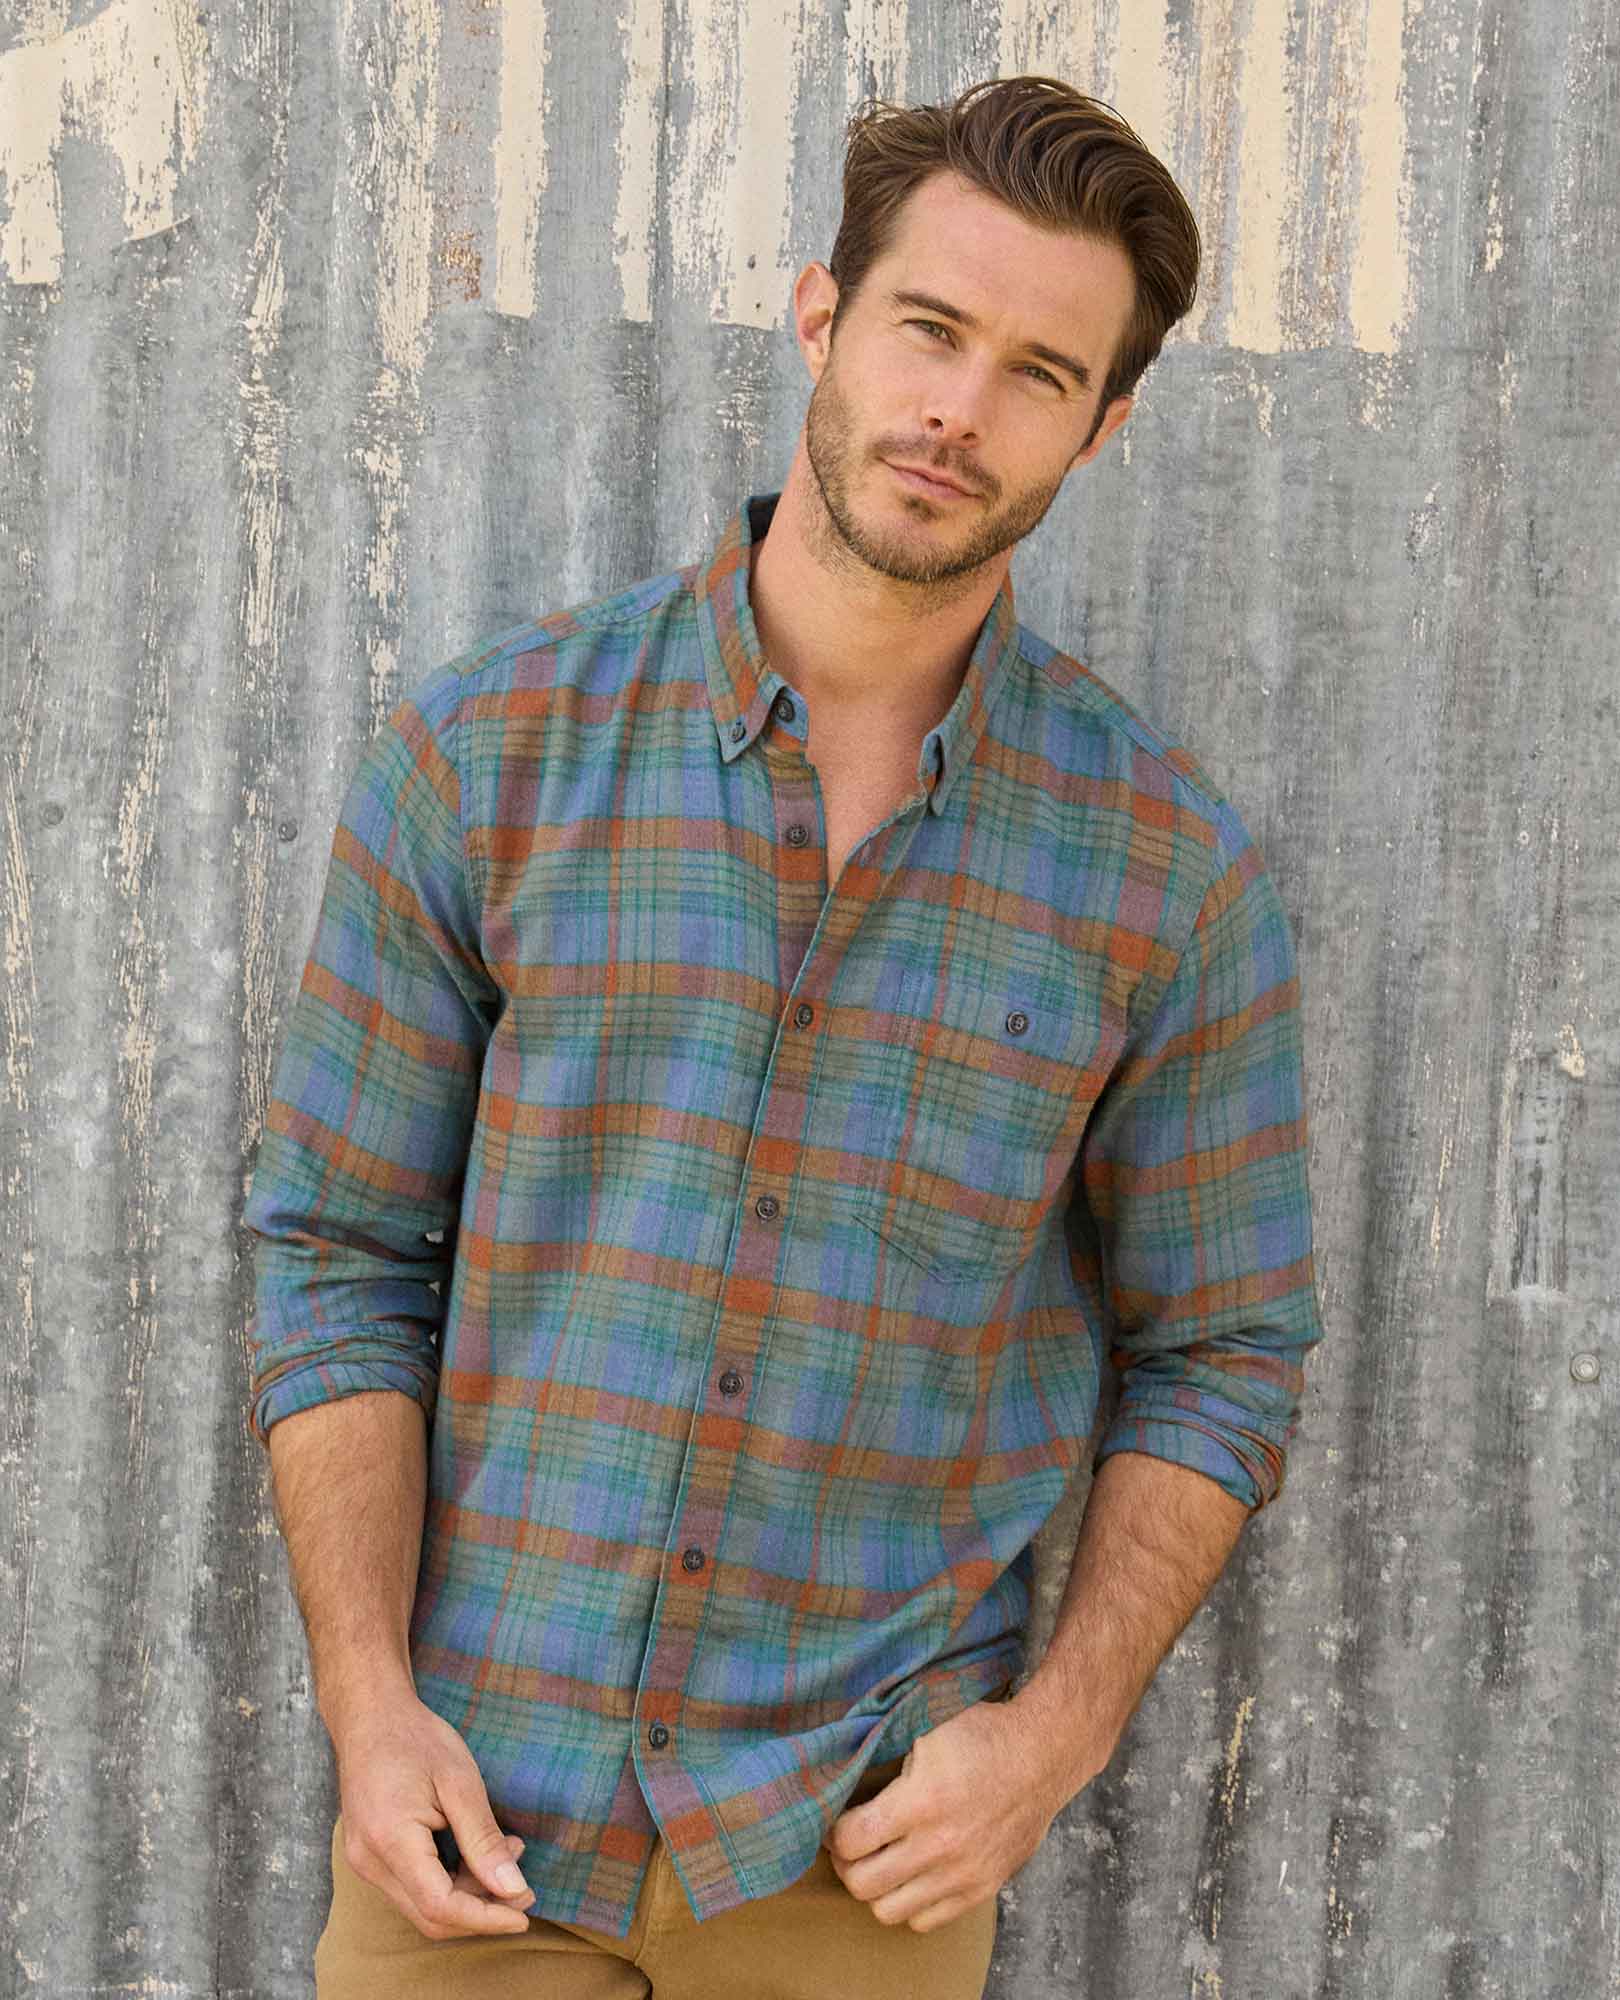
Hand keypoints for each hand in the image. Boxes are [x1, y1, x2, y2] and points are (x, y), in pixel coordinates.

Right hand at [330, 1691, 535, 1940]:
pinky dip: (448, 1882)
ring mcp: (365, 1863)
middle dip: (482, 1910)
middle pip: (431, 1916)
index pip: (440, 1906)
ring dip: (468, 1894)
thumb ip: (484, 1840)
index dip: (486, 1918)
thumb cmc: (417, 1740)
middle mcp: (369, 1862)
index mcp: (390, 1841)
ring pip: (422, 1906)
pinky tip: (476, 1854)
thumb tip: (514, 1889)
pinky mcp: (370, 1858)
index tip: (525, 1914)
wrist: (371, 1717)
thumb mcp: (460, 1782)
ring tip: (507, 1853)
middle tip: (524, 1887)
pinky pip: (412, 1888)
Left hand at [825, 1698, 1076, 1932]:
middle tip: (851, 1845)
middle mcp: (940, 1846)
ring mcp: (962, 1874)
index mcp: (921, 1801)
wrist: (1042, 1755)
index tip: (837, 1822)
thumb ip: (886, 1766)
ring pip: (888, 1911)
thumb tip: (843, 1784)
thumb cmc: (982, 1736)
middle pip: (862, 1884)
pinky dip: (910, 1903)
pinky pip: (926, 1920)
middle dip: (846, 1864)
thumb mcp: (925, 1734)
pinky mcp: (981, 1889)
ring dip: (876, 1888)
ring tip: (879, 1862)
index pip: (850, 1841)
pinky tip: (911, 1875)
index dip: (834, 1832)